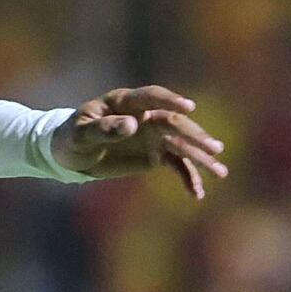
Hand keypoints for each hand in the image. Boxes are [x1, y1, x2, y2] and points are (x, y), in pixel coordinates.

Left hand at [51, 86, 228, 199]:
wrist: (70, 154)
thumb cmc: (72, 137)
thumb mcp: (82, 134)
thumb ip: (105, 129)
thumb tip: (132, 125)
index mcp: (126, 102)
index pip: (152, 97)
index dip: (170, 101)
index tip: (188, 108)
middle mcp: (145, 116)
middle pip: (175, 123)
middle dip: (195, 136)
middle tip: (214, 149)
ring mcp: (153, 135)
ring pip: (182, 144)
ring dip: (201, 158)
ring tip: (220, 172)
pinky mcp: (155, 154)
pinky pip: (176, 164)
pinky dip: (188, 177)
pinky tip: (197, 194)